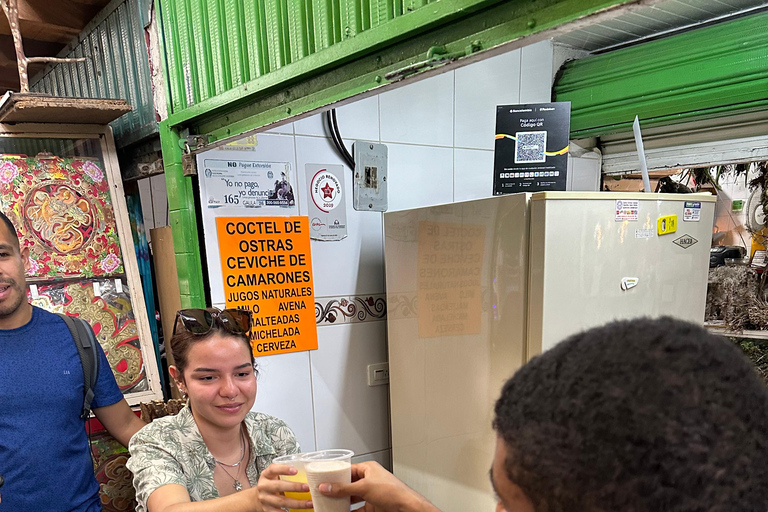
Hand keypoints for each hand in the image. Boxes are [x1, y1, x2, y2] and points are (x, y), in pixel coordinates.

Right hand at [256, 463, 312, 511]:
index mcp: (266, 475)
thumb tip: (308, 473)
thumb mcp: (274, 476)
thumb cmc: (271, 484)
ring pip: (281, 501)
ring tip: (309, 503)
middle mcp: (264, 486)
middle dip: (294, 487)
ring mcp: (264, 499)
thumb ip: (285, 473)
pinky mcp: (267, 510)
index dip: (284, 469)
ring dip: (297, 503)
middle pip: (278, 486)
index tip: (296, 471)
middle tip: (307, 487)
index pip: (273, 469)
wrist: (257, 498)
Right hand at [318, 462, 438, 511]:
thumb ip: (344, 488)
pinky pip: (357, 508)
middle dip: (338, 490)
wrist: (406, 507)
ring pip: (352, 497)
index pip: (348, 469)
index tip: (325, 480)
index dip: (336, 475)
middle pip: (349, 484)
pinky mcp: (373, 506)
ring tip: (330, 504)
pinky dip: (349, 511)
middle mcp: (370, 479)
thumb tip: (328, 487)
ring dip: (342, 502)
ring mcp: (371, 493)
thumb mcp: (364, 487)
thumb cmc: (393, 491)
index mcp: (369, 469)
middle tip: (325, 493)